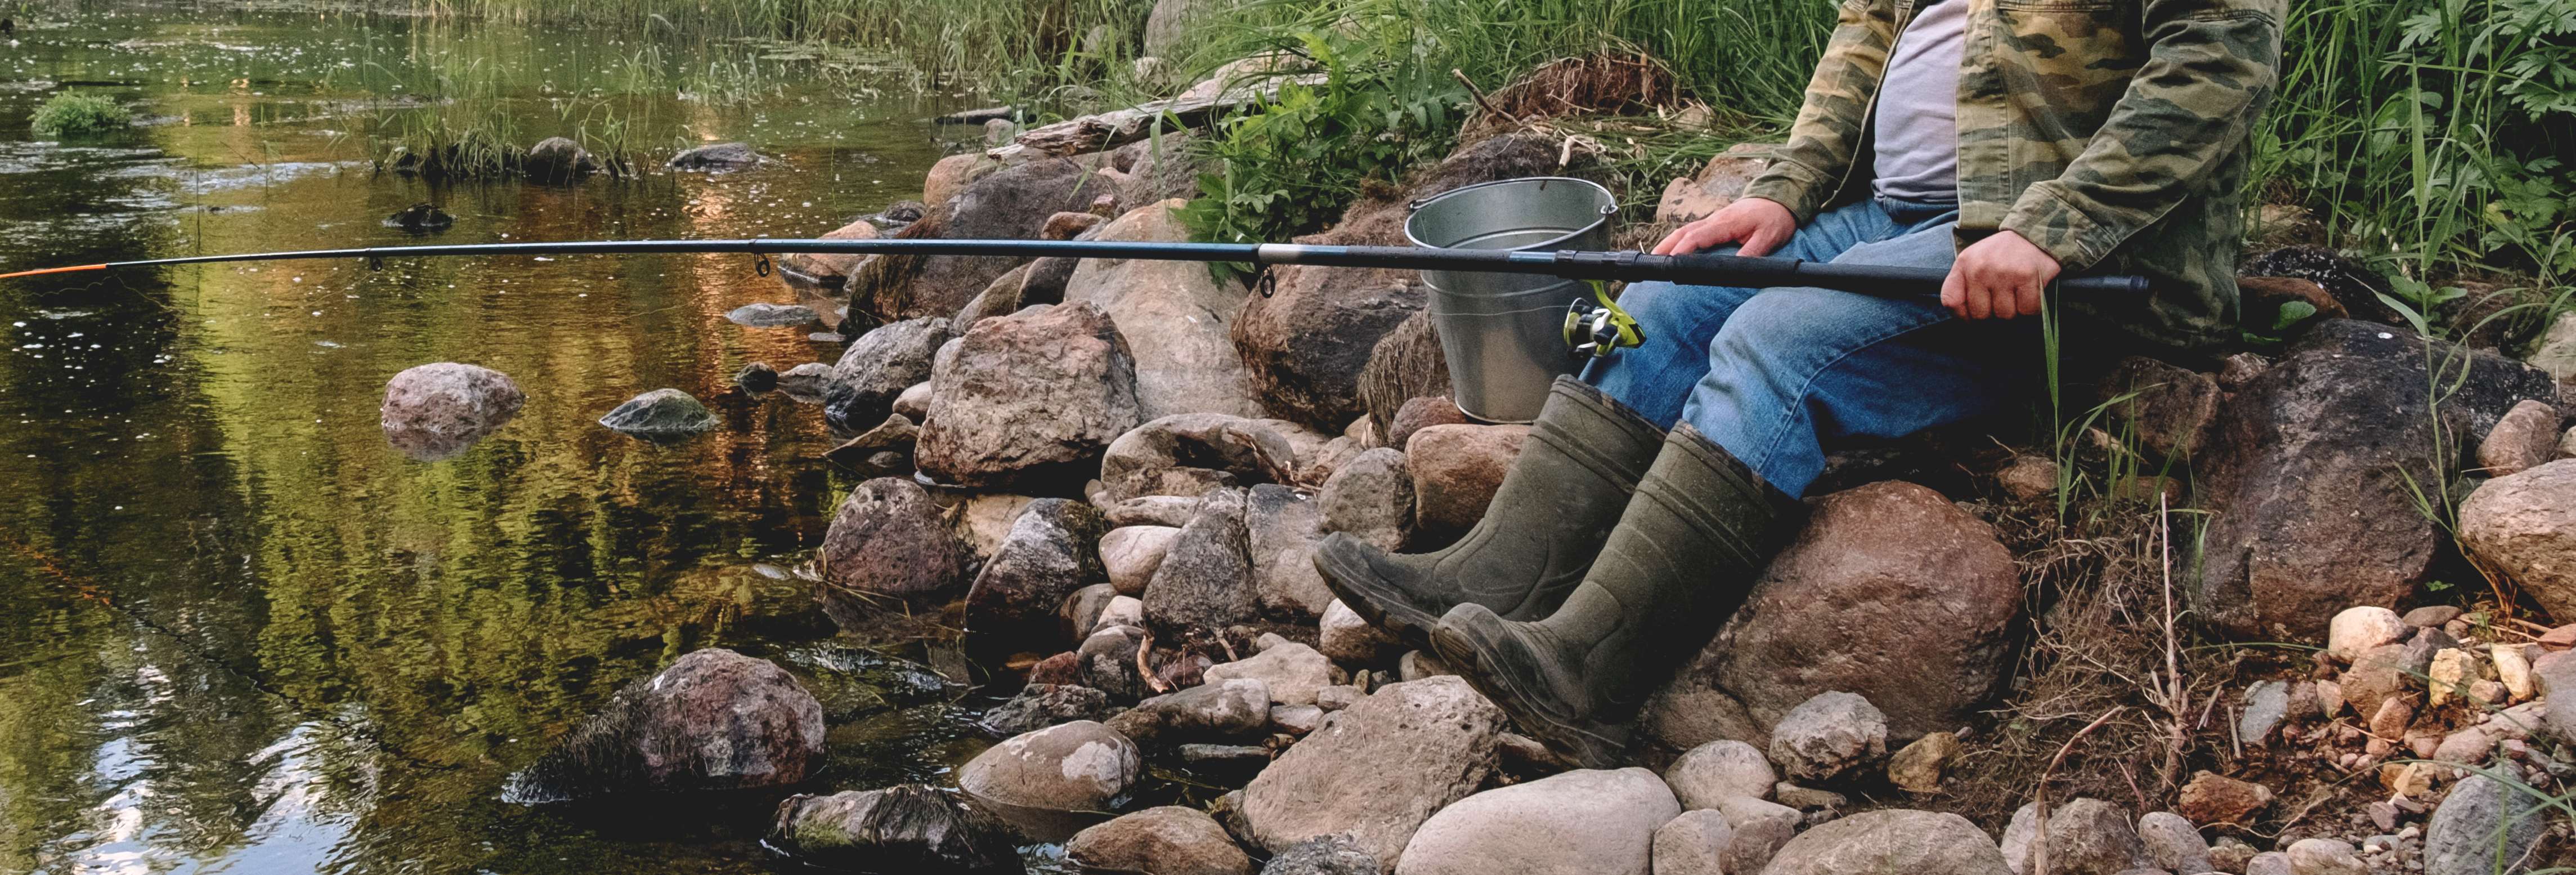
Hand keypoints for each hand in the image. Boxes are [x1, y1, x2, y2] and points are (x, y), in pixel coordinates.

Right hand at [1653, 197, 1796, 256]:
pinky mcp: (1716, 222)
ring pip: (1686, 229)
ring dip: (1669, 241)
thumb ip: (1752, 252)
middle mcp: (1715, 219)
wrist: (1780, 197)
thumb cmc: (1774, 217)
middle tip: (1652, 260)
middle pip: (1685, 231)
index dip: (1684, 248)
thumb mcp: (1769, 237)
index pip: (1699, 236)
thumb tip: (1735, 269)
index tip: (1672, 260)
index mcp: (1726, 223)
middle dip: (1667, 245)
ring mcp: (1714, 219)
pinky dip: (1680, 238)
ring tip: (1656, 256)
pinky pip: (1693, 230)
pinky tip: (1674, 248)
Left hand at [1940, 230, 2059, 319]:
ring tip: (2016, 293)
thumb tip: (1965, 319)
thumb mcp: (1973, 261)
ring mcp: (2004, 272)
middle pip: (1981, 315)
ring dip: (2014, 311)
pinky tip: (2030, 293)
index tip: (1974, 315)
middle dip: (1993, 314)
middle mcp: (1981, 268)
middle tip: (2002, 299)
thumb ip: (1962, 286)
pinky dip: (2031, 307)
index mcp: (1964, 264)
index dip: (1963, 316)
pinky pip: (2027, 310)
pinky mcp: (2027, 276)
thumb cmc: (2000, 255)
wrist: (2032, 233)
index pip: (1951, 302)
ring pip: (2005, 315)